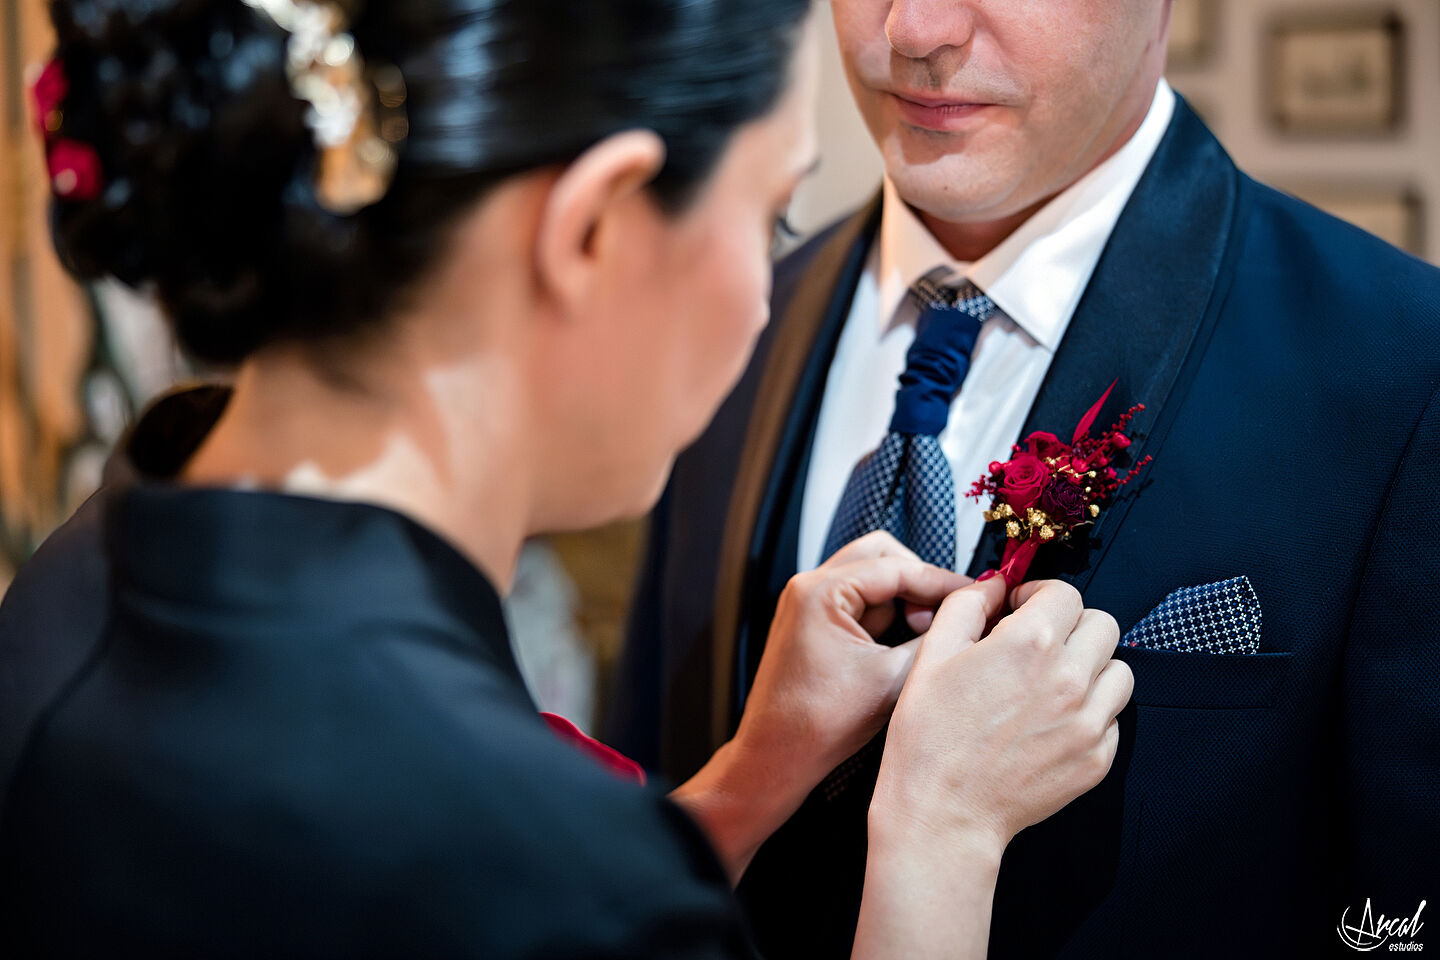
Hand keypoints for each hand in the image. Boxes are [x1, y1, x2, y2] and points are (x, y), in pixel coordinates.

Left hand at [671, 532, 967, 881]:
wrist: (775, 758)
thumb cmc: (817, 725)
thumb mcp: (892, 681)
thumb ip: (935, 640)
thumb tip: (968, 616)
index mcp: (820, 592)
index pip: (897, 567)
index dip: (943, 582)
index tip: (977, 596)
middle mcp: (808, 587)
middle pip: (881, 557)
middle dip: (920, 581)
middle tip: (948, 612)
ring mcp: (808, 604)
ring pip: (871, 578)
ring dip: (904, 599)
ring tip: (929, 633)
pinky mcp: (813, 624)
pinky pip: (858, 603)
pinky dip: (886, 616)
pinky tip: (906, 644)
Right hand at [871, 578, 1132, 857]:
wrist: (943, 813)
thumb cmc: (929, 738)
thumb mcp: (932, 656)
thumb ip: (966, 606)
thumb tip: (994, 586)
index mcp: (1030, 643)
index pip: (1065, 593)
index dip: (1040, 595)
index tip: (1024, 609)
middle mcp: (1070, 677)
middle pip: (1102, 625)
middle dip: (1071, 625)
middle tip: (1041, 643)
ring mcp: (1090, 721)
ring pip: (1119, 670)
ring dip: (1091, 666)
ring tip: (1054, 681)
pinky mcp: (1097, 758)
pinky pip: (1113, 718)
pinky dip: (1091, 712)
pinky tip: (1052, 721)